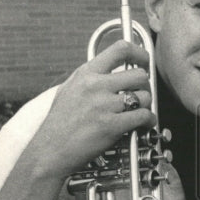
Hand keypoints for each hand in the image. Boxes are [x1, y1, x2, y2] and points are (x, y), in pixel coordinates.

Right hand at [32, 40, 155, 179]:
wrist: (50, 150)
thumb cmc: (59, 124)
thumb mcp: (69, 89)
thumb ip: (90, 78)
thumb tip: (112, 70)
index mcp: (86, 74)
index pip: (120, 49)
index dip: (139, 53)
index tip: (144, 60)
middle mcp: (95, 86)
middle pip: (139, 74)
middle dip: (145, 85)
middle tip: (141, 93)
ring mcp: (103, 105)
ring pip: (144, 96)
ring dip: (146, 105)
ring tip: (140, 112)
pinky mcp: (111, 126)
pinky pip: (143, 116)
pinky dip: (149, 121)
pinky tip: (144, 124)